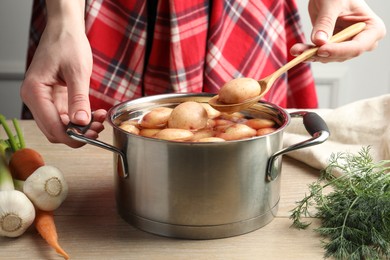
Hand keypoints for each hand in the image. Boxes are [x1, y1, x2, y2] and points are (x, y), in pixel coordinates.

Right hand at [21, 12, 105, 147]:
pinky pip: (66, 116)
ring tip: (100, 119)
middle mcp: (35, 98)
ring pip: (61, 126)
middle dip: (78, 133)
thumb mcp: (77, 72)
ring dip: (81, 128)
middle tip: (99, 128)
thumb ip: (79, 99)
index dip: (72, 137)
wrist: (65, 30)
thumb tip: (81, 122)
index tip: (92, 137)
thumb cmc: (67, 44)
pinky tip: (95, 114)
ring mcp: (43, 100)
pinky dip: (80, 119)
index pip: (51, 126)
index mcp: (34, 92)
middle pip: (54, 130)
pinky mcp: (53, 99)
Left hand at [291, 0, 385, 62]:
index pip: (357, 47)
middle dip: (321, 54)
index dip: (339, 51)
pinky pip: (320, 54)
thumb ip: (326, 22)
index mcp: (372, 29)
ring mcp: (347, 45)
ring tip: (296, 50)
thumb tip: (319, 41)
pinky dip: (307, 52)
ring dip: (310, 55)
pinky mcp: (333, 47)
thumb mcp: (332, 4)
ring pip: (328, 57)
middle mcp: (362, 41)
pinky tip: (297, 50)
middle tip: (303, 53)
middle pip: (342, 55)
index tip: (321, 50)